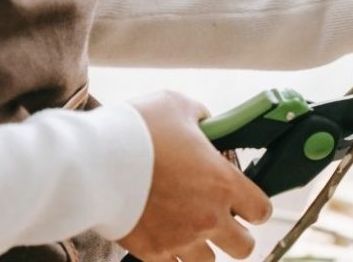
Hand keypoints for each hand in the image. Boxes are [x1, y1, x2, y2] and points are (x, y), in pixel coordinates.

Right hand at [119, 92, 270, 261]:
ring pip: (208, 261)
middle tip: (222, 221)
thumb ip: (201, 118)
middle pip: (243, 247)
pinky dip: (171, 257)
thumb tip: (207, 123)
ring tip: (188, 229)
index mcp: (223, 183)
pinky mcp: (151, 252)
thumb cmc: (137, 131)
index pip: (261, 210)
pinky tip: (163, 239)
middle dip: (236, 235)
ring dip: (203, 247)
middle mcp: (208, 216)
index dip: (255, 206)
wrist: (91, 162)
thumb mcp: (177, 106)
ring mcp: (180, 239)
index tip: (245, 202)